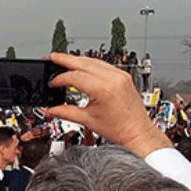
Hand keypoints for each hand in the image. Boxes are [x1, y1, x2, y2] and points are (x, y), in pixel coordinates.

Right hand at [44, 52, 169, 157]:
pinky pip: (104, 65)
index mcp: (104, 89)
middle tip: (53, 57)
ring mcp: (120, 76)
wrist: (138, 133)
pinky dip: (91, 64)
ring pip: (94, 61)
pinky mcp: (124, 77)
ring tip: (65, 60)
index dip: (61, 79)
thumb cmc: (120, 130)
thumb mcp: (88, 120)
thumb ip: (66, 112)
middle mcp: (114, 78)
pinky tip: (83, 66)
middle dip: (66, 59)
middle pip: (84, 63)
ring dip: (78, 60)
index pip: (75, 77)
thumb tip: (51, 109)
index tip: (53, 83)